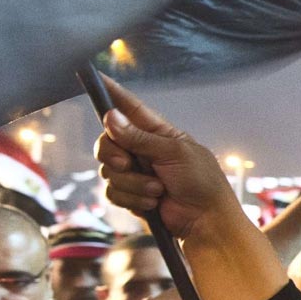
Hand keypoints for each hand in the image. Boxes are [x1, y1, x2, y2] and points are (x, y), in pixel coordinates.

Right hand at [93, 77, 248, 248]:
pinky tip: (153, 203)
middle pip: (106, 142)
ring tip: (159, 190)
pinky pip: (112, 192)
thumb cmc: (202, 181)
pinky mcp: (131, 195)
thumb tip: (111, 117)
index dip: (112, 94)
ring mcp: (135, 173)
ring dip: (133, 183)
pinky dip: (132, 198)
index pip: (129, 108)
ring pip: (108, 171)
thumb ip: (140, 137)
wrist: (206, 221)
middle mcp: (142, 150)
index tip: (94, 78)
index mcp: (157, 132)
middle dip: (114, 154)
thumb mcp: (175, 153)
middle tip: (128, 163)